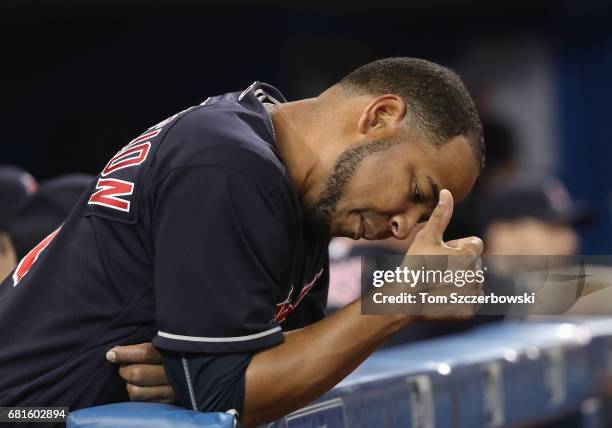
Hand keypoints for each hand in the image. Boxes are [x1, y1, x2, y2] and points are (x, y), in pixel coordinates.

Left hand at [106, 342, 174, 402]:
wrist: (192, 369)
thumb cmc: (169, 352)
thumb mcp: (162, 344)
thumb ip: (144, 345)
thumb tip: (114, 350)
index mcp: (173, 352)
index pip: (145, 353)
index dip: (125, 353)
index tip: (111, 354)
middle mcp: (174, 372)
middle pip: (138, 374)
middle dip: (125, 370)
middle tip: (125, 367)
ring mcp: (173, 390)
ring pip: (137, 391)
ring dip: (130, 384)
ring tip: (133, 379)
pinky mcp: (169, 402)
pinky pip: (142, 402)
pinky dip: (137, 394)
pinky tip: (141, 387)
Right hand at [405, 189, 483, 318]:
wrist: (405, 301)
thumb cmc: (414, 265)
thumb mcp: (425, 237)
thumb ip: (440, 215)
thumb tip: (446, 191)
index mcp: (469, 256)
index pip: (474, 243)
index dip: (456, 246)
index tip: (440, 254)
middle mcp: (477, 275)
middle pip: (472, 261)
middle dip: (458, 263)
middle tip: (435, 269)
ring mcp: (475, 294)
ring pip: (472, 279)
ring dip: (459, 279)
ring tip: (437, 283)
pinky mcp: (471, 309)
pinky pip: (471, 297)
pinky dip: (460, 297)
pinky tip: (441, 295)